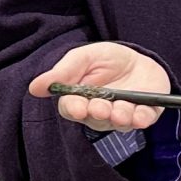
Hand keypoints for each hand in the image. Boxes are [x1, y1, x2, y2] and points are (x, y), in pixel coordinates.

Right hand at [30, 41, 169, 132]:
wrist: (139, 57)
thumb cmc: (107, 59)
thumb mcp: (84, 57)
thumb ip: (63, 71)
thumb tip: (34, 87)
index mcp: (81, 100)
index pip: (72, 109)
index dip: (74, 109)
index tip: (77, 108)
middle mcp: (100, 113)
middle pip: (95, 120)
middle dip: (98, 113)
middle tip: (100, 107)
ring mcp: (123, 115)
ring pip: (119, 123)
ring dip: (119, 118)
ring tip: (120, 111)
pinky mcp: (145, 114)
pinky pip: (143, 121)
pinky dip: (142, 119)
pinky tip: (140, 115)